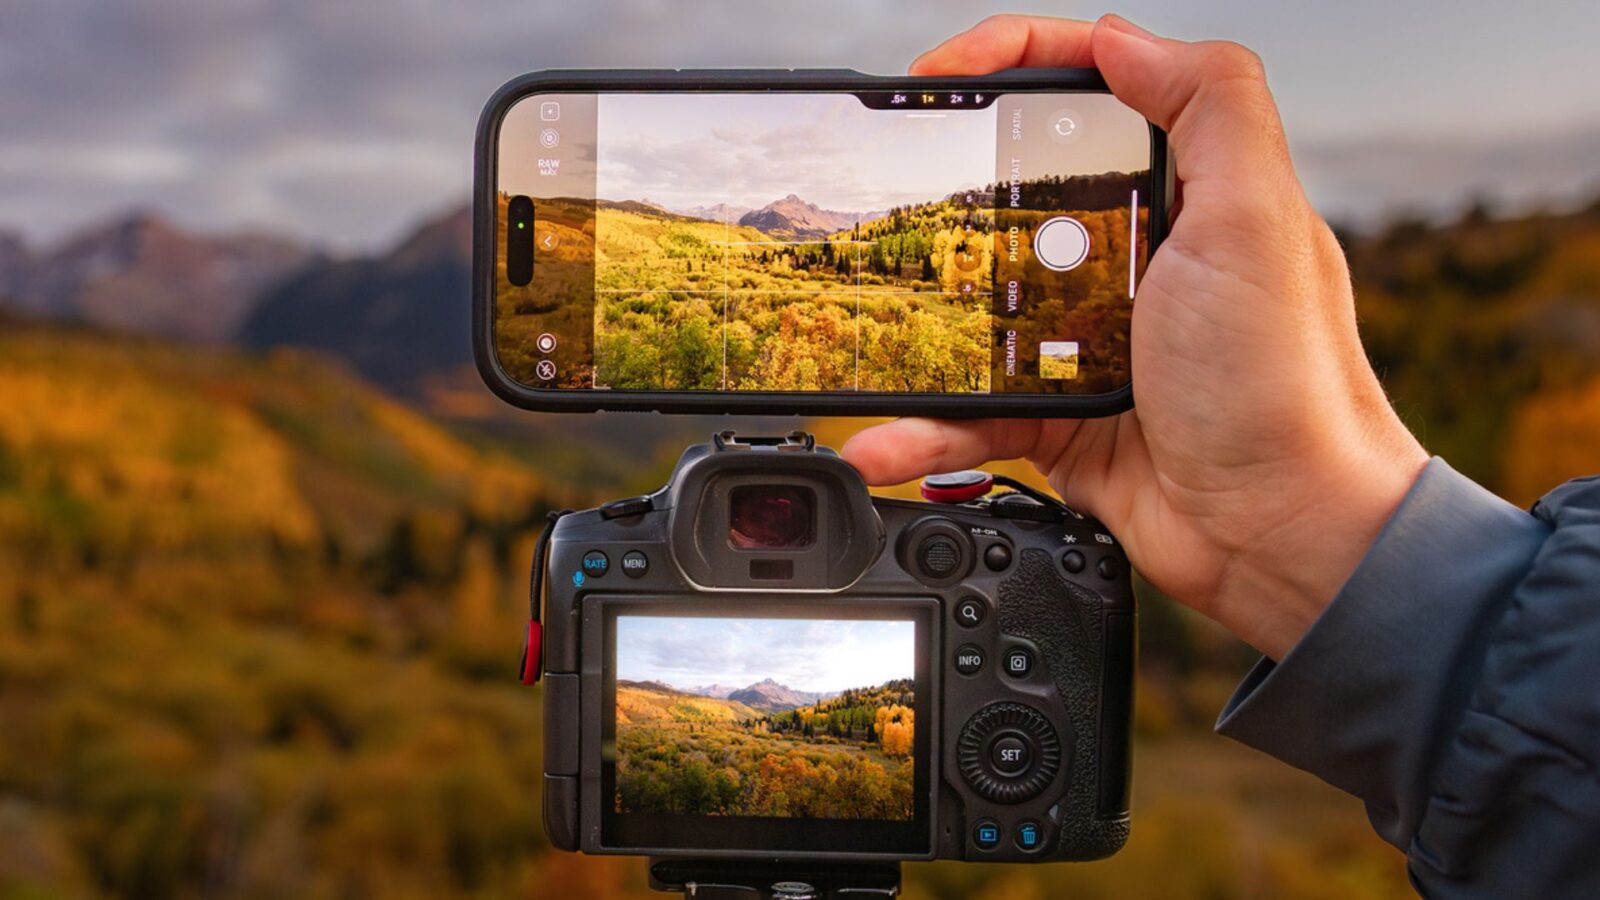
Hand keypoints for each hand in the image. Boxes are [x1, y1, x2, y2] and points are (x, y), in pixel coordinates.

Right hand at [843, 15, 1427, 659]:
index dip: (1012, 61)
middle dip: (943, 189)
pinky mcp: (1062, 419)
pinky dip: (929, 428)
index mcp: (1186, 193)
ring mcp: (1093, 340)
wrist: (1282, 537)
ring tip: (867, 332)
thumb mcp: (1260, 219)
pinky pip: (975, 411)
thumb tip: (1122, 36)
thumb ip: (1210, 105)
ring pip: (979, 311)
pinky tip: (890, 438)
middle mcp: (1137, 258)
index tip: (940, 74)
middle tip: (885, 189)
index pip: (1092, 90)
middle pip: (1017, 191)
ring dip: (919, 327)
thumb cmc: (1287, 387)